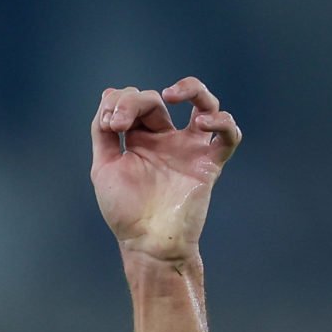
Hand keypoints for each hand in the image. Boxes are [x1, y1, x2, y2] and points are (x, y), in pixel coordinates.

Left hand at [89, 78, 241, 261]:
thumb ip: (102, 132)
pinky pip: (229, 136)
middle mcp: (166, 140)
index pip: (134, 104)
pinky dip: (223, 122)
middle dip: (134, 102)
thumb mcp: (104, 166)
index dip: (120, 103)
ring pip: (205, 104)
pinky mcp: (209, 164)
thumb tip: (107, 94)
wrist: (147, 242)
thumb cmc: (125, 210)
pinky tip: (202, 123)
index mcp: (139, 140)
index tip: (110, 125)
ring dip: (193, 88)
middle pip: (157, 101)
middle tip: (120, 124)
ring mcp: (189, 150)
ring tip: (173, 93)